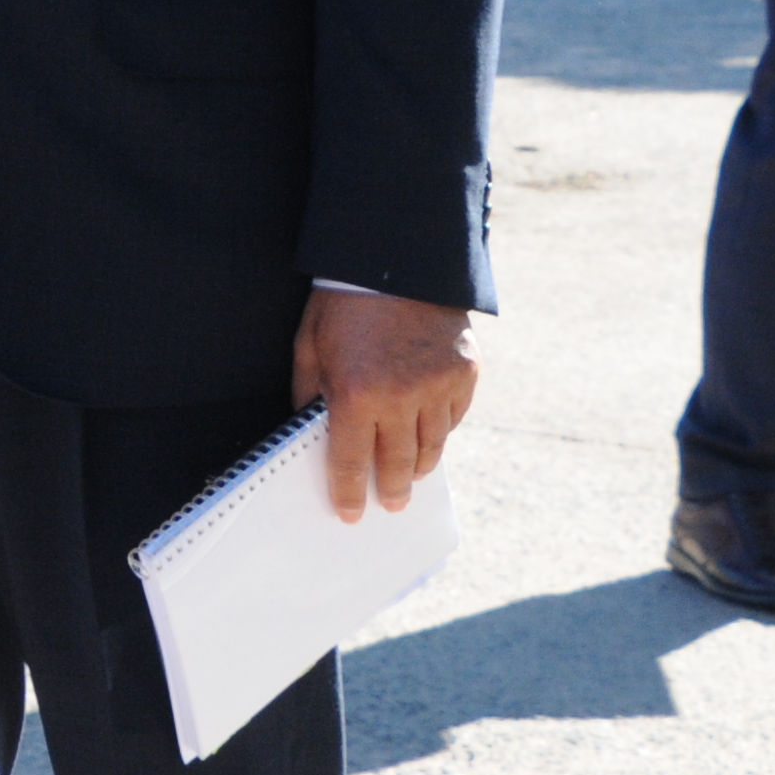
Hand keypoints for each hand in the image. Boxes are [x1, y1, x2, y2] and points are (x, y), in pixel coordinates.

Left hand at [291, 288, 480, 523]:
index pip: (349, 460)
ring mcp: (439, 385)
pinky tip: (429, 434)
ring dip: (419, 465)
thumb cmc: (342, 305)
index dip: (348, 491)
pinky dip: (441, 429)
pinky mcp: (465, 372)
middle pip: (397, 462)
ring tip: (410, 476)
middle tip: (389, 503)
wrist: (394, 260)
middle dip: (391, 488)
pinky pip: (454, 417)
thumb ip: (310, 395)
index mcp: (355, 392)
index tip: (349, 514)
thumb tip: (310, 434)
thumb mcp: (309, 347)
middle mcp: (401, 396)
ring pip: (432, 446)